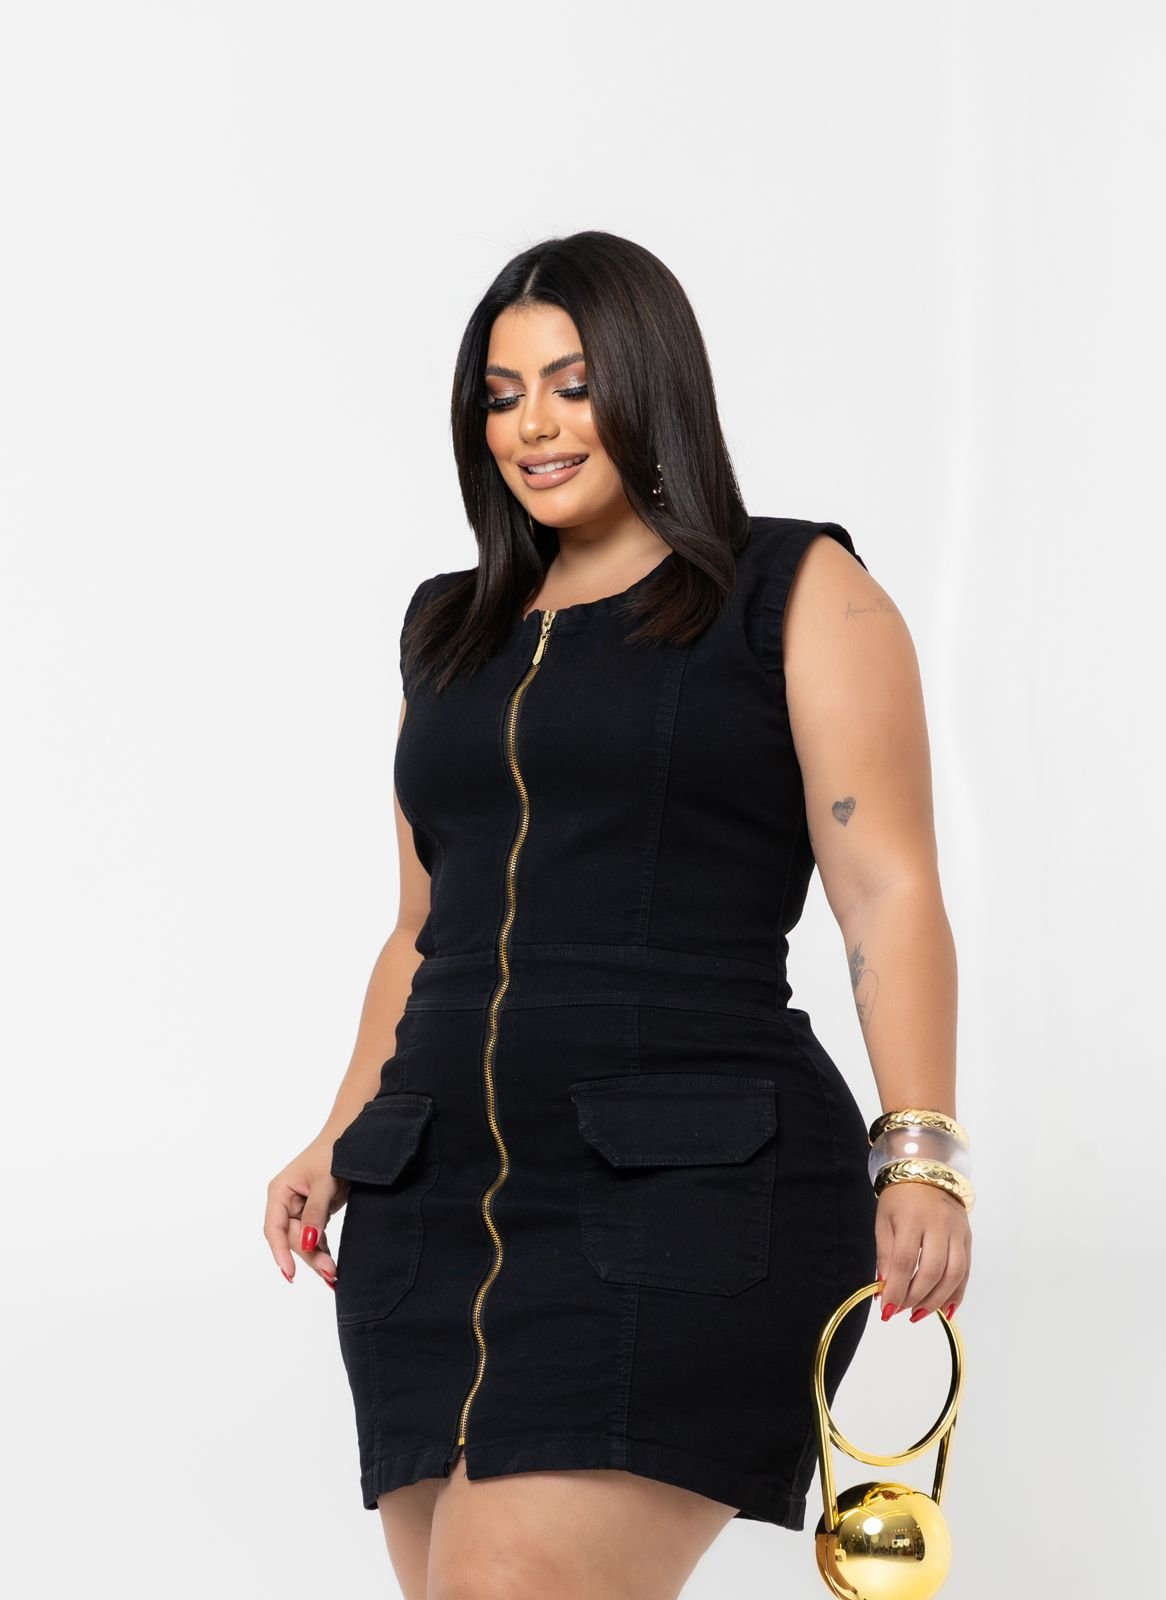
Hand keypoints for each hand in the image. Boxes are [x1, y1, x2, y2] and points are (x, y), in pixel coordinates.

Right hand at [264, 1133, 349, 1288]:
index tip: (290, 1273)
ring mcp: (299, 1208)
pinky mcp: (313, 1213)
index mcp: (279, 1192)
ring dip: (317, 1257)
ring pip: (303, 1241)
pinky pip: (315, 1237)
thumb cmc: (334, 1152)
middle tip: (330, 1273)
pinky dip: (323, 1250)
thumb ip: (315, 1212)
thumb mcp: (324, 1182)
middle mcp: (285, 1202)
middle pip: (291, 1238)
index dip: (280, 1252)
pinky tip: (331, 1266)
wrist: (352, 1137)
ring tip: (333, 1276)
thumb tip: (307, 1242)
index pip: (274, 1228)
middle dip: (309, 1256)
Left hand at [874, 1180, 971, 1323]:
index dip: (897, 1289)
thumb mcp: (883, 1221)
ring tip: (919, 1313)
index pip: (906, 1261)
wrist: (927, 1172)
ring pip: (954, 1275)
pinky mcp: (968, 1239)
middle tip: (901, 1311)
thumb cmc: (900, 1198)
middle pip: (933, 1271)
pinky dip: (956, 1294)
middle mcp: (939, 1225)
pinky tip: (945, 1308)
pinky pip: (966, 1272)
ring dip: (937, 1301)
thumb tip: (885, 1288)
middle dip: (916, 1298)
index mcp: (913, 1218)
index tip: (886, 1309)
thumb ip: (885, 1255)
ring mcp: (958, 1232)